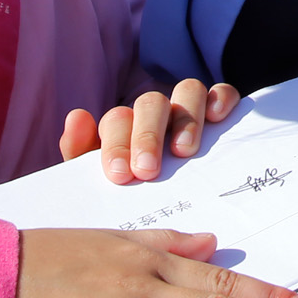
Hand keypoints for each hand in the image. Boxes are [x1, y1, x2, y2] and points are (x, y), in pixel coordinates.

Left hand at [59, 81, 242, 183]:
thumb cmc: (133, 188)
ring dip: (186, 119)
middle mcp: (155, 113)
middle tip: (148, 170)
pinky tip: (217, 117)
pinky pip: (221, 92)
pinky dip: (220, 97)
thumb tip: (76, 115)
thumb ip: (81, 151)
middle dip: (148, 136)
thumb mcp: (102, 177)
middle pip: (151, 103)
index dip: (117, 145)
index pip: (117, 121)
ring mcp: (187, 108)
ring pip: (187, 90)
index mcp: (125, 127)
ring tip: (183, 152)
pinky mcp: (218, 108)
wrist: (170, 207)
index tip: (120, 175)